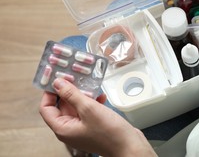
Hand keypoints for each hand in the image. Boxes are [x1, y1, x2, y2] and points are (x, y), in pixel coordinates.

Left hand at [39, 78, 155, 156]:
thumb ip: (71, 95)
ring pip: (76, 107)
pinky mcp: (93, 126)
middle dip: (68, 91)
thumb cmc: (109, 133)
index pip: (46, 108)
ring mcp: (82, 128)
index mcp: (63, 128)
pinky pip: (87, 111)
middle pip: (61, 106)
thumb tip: (57, 83)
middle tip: (75, 76)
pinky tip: (101, 96)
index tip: (56, 78)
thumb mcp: (88, 109)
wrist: (129, 146)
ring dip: (82, 95)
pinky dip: (92, 102)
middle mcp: (70, 129)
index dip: (49, 93)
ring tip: (90, 84)